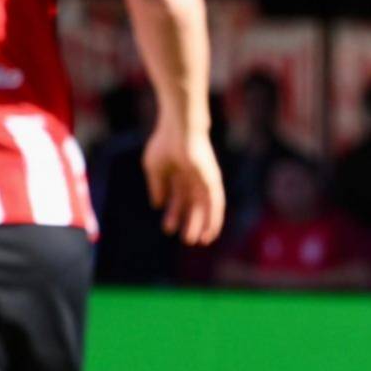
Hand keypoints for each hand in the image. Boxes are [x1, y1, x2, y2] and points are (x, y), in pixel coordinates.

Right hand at [143, 119, 224, 245]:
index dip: (173, 214)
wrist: (179, 129)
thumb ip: (157, 186)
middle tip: (186, 240)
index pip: (178, 199)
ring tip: (199, 241)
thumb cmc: (165, 142)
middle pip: (193, 205)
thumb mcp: (154, 167)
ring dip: (203, 224)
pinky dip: (214, 218)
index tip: (168, 229)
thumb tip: (157, 205)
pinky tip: (210, 231)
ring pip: (206, 207)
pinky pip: (216, 204)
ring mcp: (205, 180)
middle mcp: (194, 178)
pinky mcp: (212, 180)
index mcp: (180, 174)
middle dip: (189, 222)